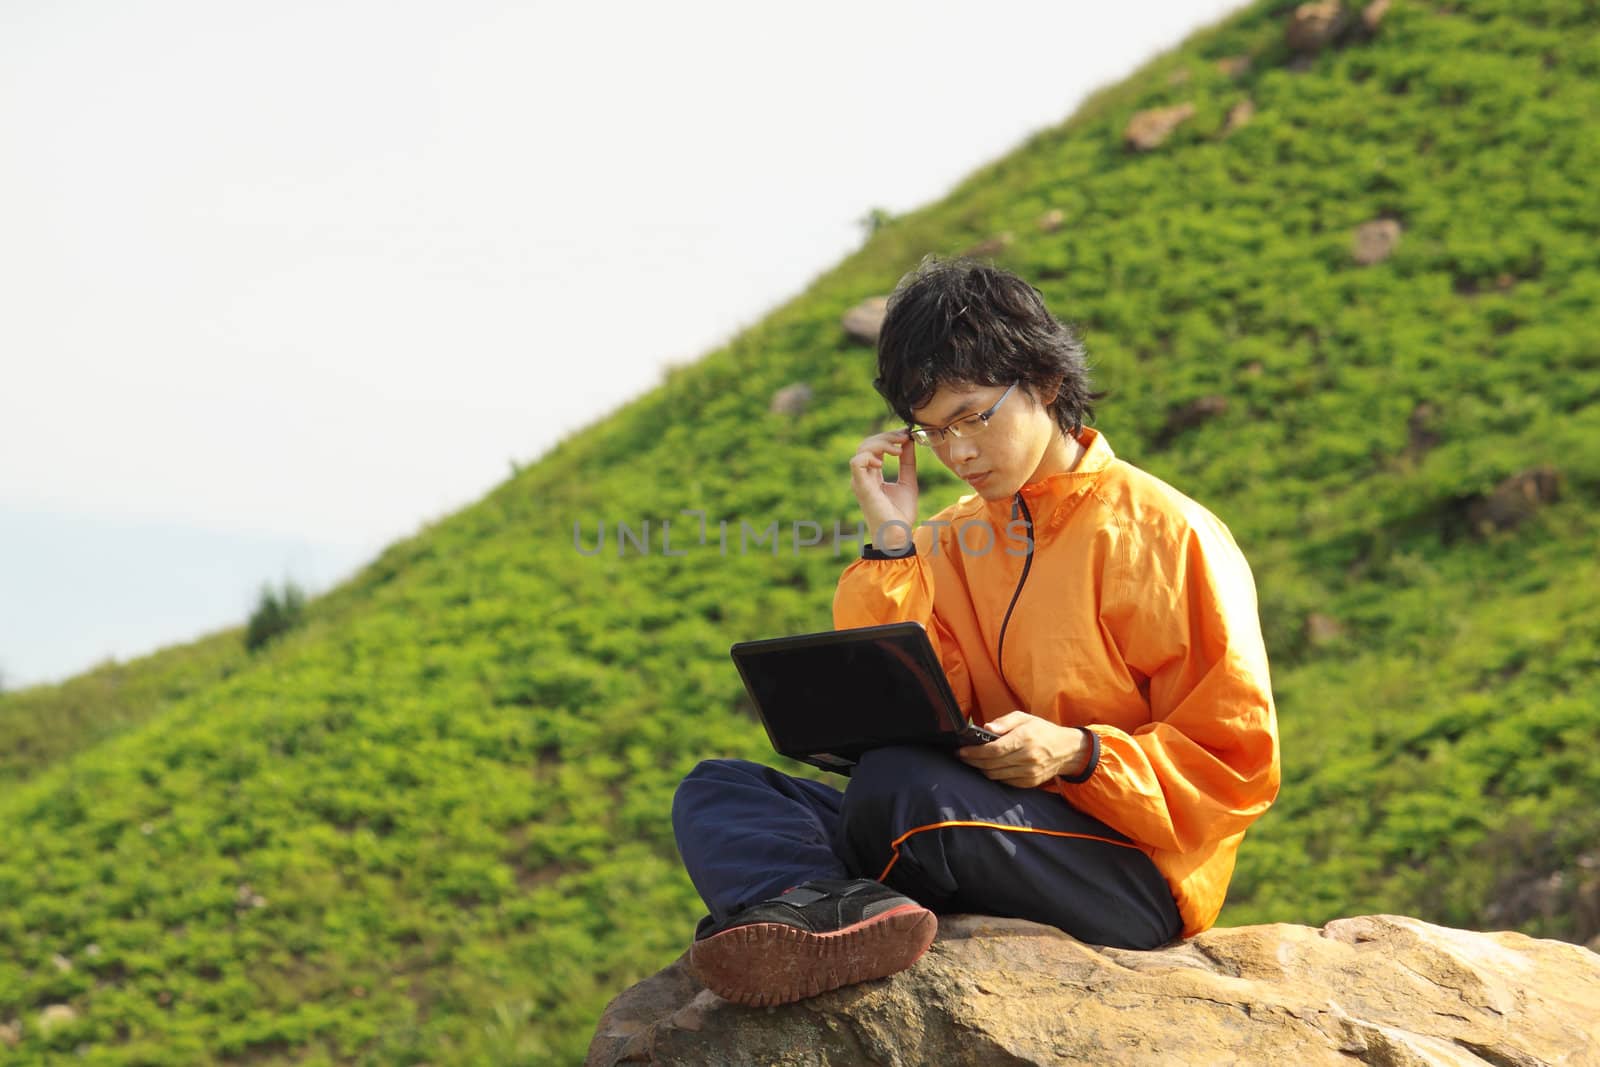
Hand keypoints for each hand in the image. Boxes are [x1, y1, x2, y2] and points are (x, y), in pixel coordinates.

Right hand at [848, 429, 918, 552]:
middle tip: (904, 438)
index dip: (889, 437)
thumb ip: (906, 461)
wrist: (898, 534)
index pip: (874, 447)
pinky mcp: (861, 487)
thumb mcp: (908, 481)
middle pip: (867, 444)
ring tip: (897, 451)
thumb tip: (908, 441)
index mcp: (872, 475)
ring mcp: (860, 481)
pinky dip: (870, 457)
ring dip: (881, 444)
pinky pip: (856, 463)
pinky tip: (883, 463)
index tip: (906, 435)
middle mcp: (863, 476)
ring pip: (862, 449)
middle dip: (886, 436)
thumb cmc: (901, 514)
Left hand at [956, 711, 1090, 788]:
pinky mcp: (1029, 782)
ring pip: (995, 775)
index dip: (974, 752)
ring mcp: (1029, 772)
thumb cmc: (1042, 731)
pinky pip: (1004, 781)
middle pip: (991, 764)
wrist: (1066, 750)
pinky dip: (994, 775)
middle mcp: (1027, 757)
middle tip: (962, 756)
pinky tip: (988, 768)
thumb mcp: (1024, 718)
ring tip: (972, 761)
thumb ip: (1004, 722)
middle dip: (973, 761)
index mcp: (1024, 738)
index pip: (993, 750)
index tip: (961, 751)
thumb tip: (986, 728)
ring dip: (981, 769)